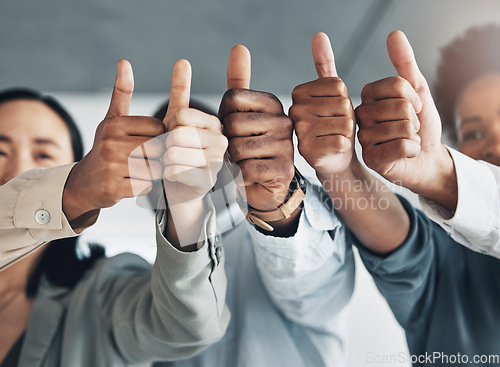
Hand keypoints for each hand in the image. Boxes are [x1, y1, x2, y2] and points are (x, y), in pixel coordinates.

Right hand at [63, 60, 164, 220]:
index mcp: (114, 124)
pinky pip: (146, 187)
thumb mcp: (112, 119)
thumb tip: (124, 62)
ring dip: (154, 172)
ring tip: (141, 170)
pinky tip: (133, 183)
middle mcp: (110, 143)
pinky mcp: (114, 189)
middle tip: (148, 159)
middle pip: (158, 148)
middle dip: (159, 155)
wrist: (86, 182)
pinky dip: (145, 187)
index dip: (159, 136)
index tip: (148, 141)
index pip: (159, 127)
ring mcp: (111, 167)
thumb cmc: (107, 147)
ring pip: (155, 169)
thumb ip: (122, 92)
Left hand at [162, 59, 227, 205]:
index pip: (181, 114)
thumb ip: (182, 90)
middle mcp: (221, 141)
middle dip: (164, 143)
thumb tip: (183, 61)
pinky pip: (173, 170)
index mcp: (216, 122)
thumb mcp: (179, 119)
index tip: (175, 133)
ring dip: (164, 159)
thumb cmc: (180, 150)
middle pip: (176, 133)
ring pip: (172, 152)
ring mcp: (216, 162)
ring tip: (173, 164)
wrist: (184, 188)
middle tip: (171, 151)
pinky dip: (167, 173)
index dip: (169, 124)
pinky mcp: (207, 181)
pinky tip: (175, 176)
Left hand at [218, 45, 293, 211]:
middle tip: (238, 151)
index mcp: (273, 103)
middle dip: (226, 142)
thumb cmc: (249, 148)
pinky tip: (250, 176)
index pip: (231, 98)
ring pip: (237, 148)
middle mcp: (284, 121)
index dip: (222, 117)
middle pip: (232, 124)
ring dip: (233, 161)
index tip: (232, 129)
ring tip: (244, 163)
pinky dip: (240, 176)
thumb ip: (238, 82)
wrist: (265, 187)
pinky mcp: (283, 170)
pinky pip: (246, 169)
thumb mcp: (241, 113)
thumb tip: (239, 47)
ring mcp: (286, 146)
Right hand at [289, 32, 355, 180]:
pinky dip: (344, 147)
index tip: (333, 111)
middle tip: (335, 127)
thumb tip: (319, 35)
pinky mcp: (308, 152)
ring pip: (344, 124)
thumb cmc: (333, 125)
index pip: (338, 86)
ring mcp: (300, 132)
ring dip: (347, 133)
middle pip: (342, 105)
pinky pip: (341, 141)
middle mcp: (295, 110)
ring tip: (334, 137)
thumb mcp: (331, 93)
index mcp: (299, 92)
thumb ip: (324, 64)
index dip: (345, 100)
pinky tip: (334, 150)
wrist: (333, 159)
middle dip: (347, 117)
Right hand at [355, 31, 454, 204]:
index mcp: (367, 98)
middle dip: (415, 119)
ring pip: (403, 127)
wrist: (426, 158)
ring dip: (414, 136)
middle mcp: (360, 117)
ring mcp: (363, 139)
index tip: (412, 109)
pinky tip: (404, 154)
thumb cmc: (419, 125)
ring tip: (405, 140)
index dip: (414, 97)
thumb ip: (404, 64)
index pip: (396, 85)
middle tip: (408, 128)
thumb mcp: (416, 91)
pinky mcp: (371, 159)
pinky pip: (401, 146)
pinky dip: (412, 149)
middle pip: (401, 107)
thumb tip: (394, 34)